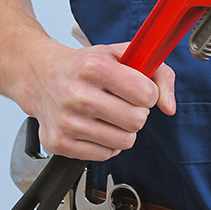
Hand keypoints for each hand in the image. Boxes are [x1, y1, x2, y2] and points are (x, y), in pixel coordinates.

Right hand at [12, 39, 175, 161]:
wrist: (41, 77)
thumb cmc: (84, 66)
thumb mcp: (122, 55)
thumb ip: (158, 73)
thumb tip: (169, 106)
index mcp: (94, 67)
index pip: (146, 94)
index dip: (147, 93)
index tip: (137, 89)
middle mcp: (77, 95)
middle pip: (137, 121)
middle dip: (137, 112)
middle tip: (122, 103)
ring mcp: (67, 122)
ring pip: (124, 141)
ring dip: (123, 130)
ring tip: (108, 115)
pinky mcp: (60, 143)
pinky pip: (105, 154)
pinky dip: (106, 143)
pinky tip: (95, 127)